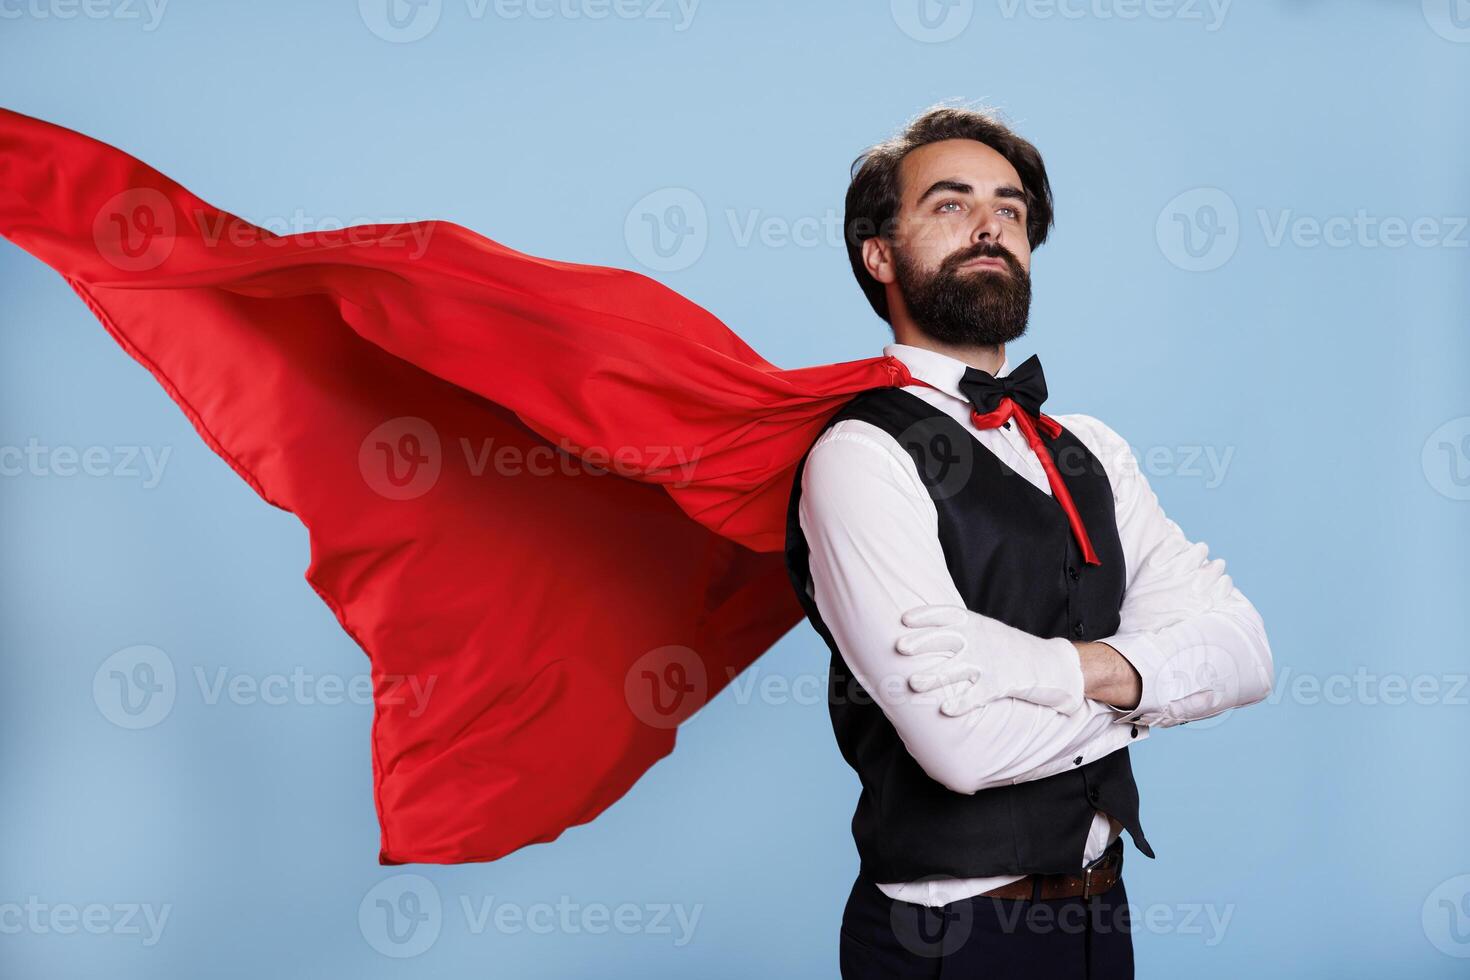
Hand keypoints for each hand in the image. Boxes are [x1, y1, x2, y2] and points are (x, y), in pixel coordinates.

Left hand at [895, 604, 1084, 715]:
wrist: (1047, 664)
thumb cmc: (1005, 646)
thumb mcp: (983, 629)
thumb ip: (956, 628)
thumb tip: (918, 631)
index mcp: (973, 624)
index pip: (947, 614)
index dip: (925, 615)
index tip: (904, 619)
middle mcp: (978, 641)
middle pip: (947, 639)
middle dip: (923, 642)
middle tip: (900, 648)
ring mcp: (989, 663)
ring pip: (957, 670)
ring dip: (934, 677)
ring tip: (913, 683)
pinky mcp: (1000, 684)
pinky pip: (978, 695)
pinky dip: (962, 702)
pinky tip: (945, 710)